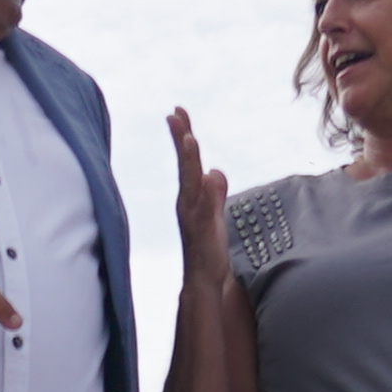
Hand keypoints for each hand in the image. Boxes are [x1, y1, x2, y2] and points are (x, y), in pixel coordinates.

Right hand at [164, 108, 228, 268]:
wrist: (205, 279)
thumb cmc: (208, 247)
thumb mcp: (215, 213)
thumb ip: (215, 192)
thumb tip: (213, 172)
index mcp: (191, 196)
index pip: (188, 161)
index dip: (183, 137)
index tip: (178, 112)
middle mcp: (187, 201)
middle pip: (185, 165)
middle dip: (180, 139)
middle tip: (176, 114)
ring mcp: (192, 215)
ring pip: (190, 182)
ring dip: (189, 160)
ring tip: (188, 137)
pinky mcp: (200, 230)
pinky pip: (201, 207)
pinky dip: (202, 191)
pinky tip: (205, 176)